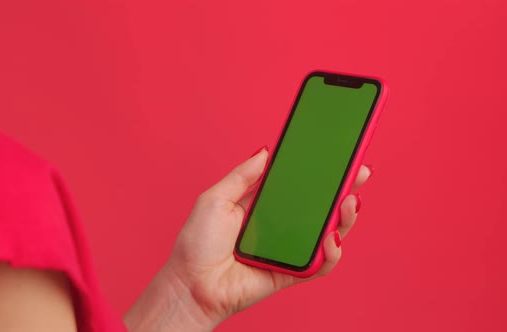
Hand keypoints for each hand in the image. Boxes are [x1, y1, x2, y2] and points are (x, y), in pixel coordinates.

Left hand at [124, 148, 371, 330]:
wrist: (191, 285)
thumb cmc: (198, 244)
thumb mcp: (215, 198)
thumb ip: (242, 176)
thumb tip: (265, 152)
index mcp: (263, 205)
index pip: (298, 184)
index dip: (318, 171)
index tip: (337, 154)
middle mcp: (280, 225)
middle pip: (319, 206)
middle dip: (342, 189)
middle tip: (358, 172)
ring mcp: (289, 249)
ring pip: (327, 233)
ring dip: (344, 218)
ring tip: (348, 203)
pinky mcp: (292, 273)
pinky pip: (320, 264)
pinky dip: (331, 253)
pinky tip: (332, 238)